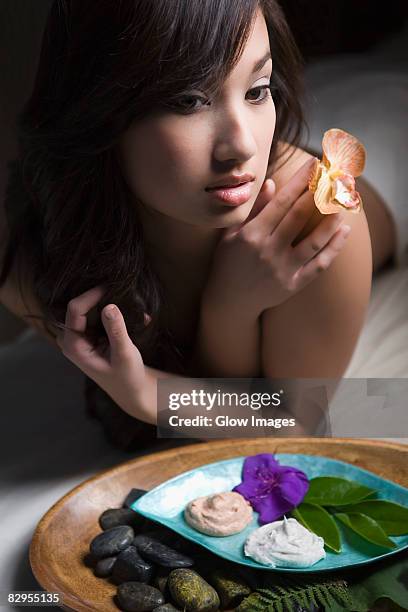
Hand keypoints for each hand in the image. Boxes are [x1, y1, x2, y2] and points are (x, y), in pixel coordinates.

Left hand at [56, 286, 151, 421]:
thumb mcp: (124, 353)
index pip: (75, 309)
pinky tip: (126, 314)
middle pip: (77, 306)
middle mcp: (69, 340)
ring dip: (103, 304)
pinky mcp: (85, 336)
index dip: (91, 295)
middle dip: (98, 298)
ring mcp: (76, 338)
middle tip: (121, 294)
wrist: (131, 390)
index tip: (111, 287)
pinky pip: (91, 315)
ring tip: (126, 305)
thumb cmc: (127, 377)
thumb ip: (116, 330)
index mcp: (73, 346)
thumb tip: (110, 305)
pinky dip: (107, 312)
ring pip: (84, 309)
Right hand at [203, 158, 350, 317]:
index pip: (281, 202)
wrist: (229, 301)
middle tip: (334, 176)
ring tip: (342, 202)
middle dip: (318, 193)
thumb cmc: (228, 262)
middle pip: (299, 216)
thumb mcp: (231, 234)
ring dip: (331, 219)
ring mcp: (282, 270)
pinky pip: (319, 265)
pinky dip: (334, 247)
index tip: (314, 164)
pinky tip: (343, 231)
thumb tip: (272, 183)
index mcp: (252, 235)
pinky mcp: (293, 285)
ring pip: (314, 241)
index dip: (300, 181)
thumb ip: (254, 210)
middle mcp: (268, 251)